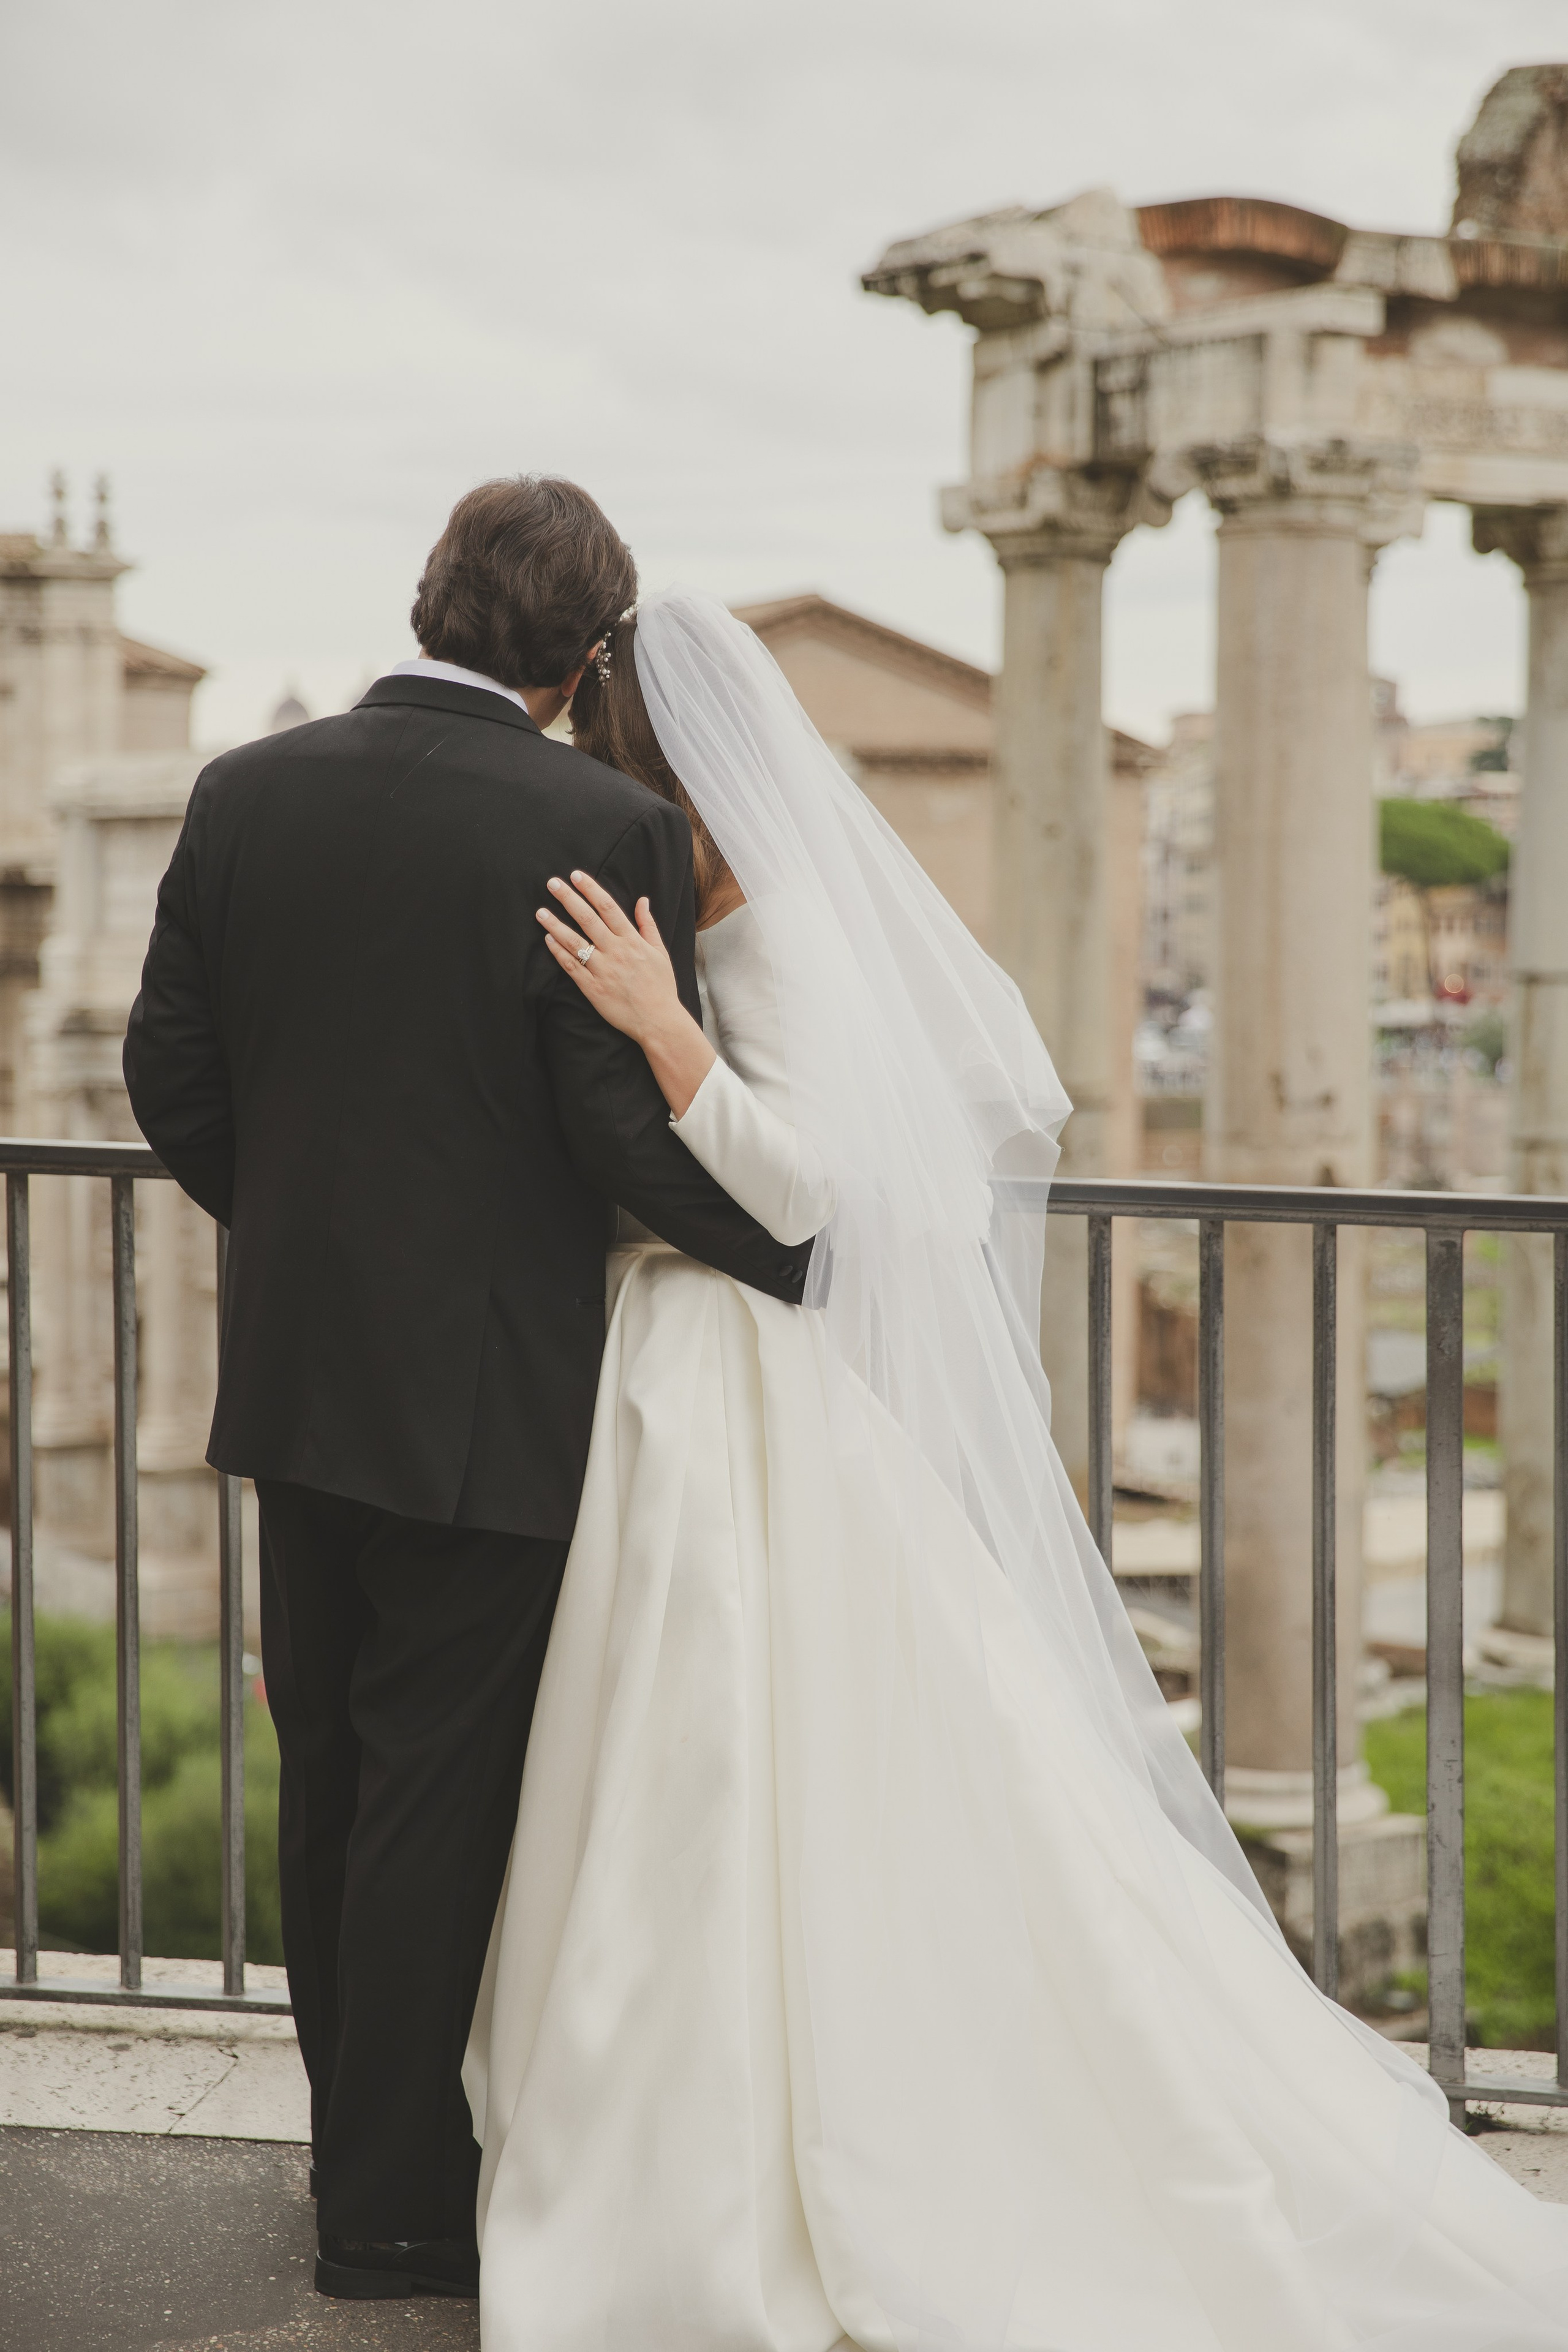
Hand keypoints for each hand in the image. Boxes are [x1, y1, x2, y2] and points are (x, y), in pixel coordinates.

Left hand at [538, 870, 716, 1115]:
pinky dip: (558, 952)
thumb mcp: (660, 952)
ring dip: (555, 924)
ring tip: (540, 911)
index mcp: (632, 940)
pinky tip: (548, 939)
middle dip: (568, 898)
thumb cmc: (661, 986)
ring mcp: (602, 970)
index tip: (576, 876)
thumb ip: (648, 925)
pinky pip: (571, 967)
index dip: (591, 889)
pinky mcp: (592, 988)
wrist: (658, 1021)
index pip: (608, 907)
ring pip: (574, 941)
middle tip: (551, 883)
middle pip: (587, 918)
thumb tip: (642, 900)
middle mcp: (615, 951)